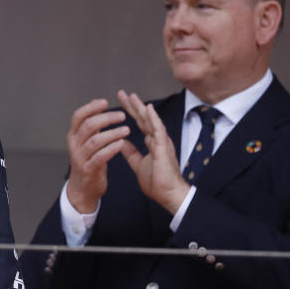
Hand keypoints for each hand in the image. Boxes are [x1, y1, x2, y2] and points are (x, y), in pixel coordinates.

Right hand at [65, 98, 129, 212]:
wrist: (82, 189)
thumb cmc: (88, 161)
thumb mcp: (85, 141)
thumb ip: (90, 124)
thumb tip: (95, 103)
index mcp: (74, 135)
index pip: (78, 116)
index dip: (91, 107)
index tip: (105, 102)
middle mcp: (74, 144)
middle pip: (88, 125)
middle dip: (106, 118)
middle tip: (122, 116)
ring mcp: (80, 157)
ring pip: (95, 140)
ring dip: (112, 133)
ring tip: (127, 130)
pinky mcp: (88, 169)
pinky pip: (100, 157)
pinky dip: (111, 149)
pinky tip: (122, 144)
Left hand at [117, 90, 189, 213]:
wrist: (168, 195)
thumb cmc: (157, 182)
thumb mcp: (138, 164)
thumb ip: (130, 152)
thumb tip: (120, 142)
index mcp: (153, 143)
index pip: (140, 123)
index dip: (131, 111)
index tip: (121, 100)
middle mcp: (158, 140)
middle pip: (144, 118)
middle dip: (133, 105)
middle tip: (122, 93)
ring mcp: (162, 143)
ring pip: (151, 121)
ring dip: (142, 108)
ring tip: (133, 96)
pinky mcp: (164, 149)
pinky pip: (159, 131)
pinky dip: (153, 119)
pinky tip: (148, 109)